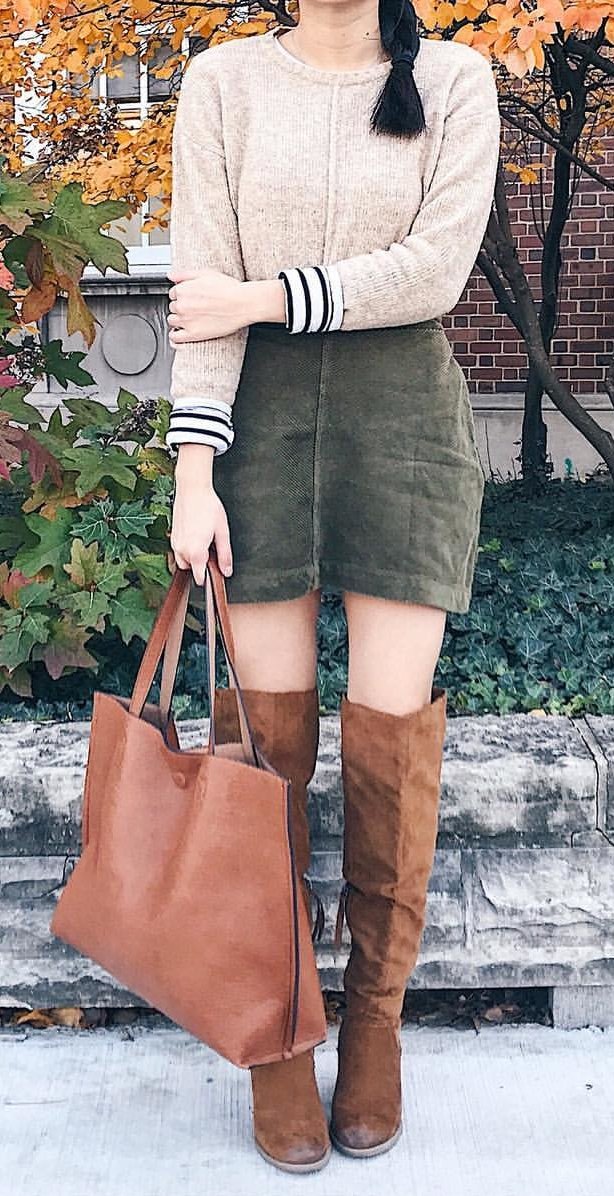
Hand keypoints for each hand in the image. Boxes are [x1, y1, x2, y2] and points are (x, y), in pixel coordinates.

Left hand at [167, 270, 286, 342]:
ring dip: (179, 320)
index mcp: (182, 290)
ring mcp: (186, 321)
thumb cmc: (228, 289)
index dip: (182, 295)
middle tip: (195, 308)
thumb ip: (184, 274)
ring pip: (173, 321)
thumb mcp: (205, 273)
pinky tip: (179, 333)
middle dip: (182, 307)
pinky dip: (175, 336)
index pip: (173, 293)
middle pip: (173, 307)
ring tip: (192, 319)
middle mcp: (181, 305)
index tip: (190, 298)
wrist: (242, 304)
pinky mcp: (193, 334)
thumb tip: (170, 276)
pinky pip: (175, 338)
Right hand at [170, 450, 232, 585]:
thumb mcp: (222, 532)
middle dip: (201, 564)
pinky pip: (179, 550)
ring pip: (183, 561)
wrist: (192, 489)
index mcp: (196, 551)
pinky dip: (187, 548)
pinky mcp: (172, 536)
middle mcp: (182, 550)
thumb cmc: (208, 506)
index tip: (215, 572)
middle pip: (191, 569)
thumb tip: (226, 571)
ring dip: (193, 557)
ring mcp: (175, 543)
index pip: (199, 578)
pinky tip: (196, 534)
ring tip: (204, 540)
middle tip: (212, 548)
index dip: (208, 577)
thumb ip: (225, 554)